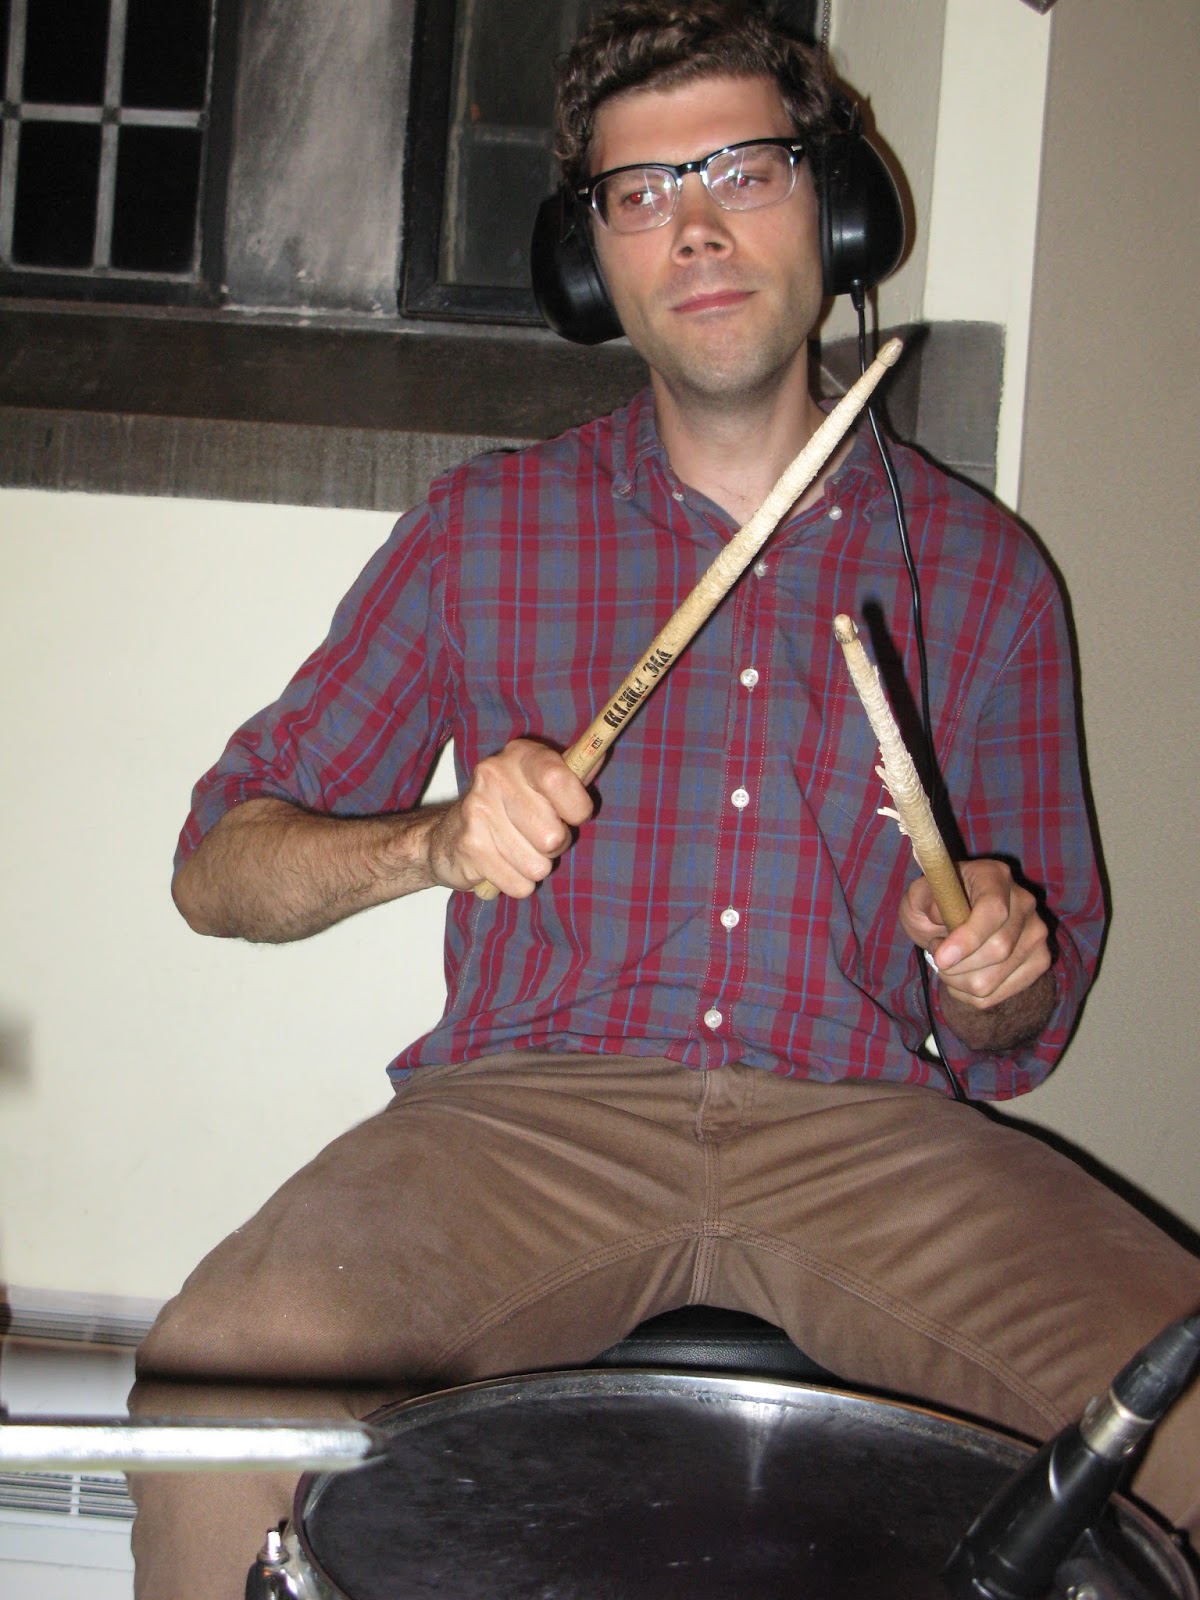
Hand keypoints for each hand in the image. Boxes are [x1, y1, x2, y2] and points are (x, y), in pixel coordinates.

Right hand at [425, 739, 592, 898]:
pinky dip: (518, 883)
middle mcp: (495, 776)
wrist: (446, 835)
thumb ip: (572, 773)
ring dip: (536, 866)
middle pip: (552, 835)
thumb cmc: (510, 808)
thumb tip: (601, 753)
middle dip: (556, 846)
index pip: (557, 778)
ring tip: (519, 850)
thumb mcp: (541, 782)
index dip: (577, 807)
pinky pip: (519, 884)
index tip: (575, 815)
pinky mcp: (469, 846)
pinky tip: (503, 864)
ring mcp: (478, 811)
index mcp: (521, 755)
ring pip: (537, 866)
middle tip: (540, 836)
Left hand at [899, 858, 1054, 1051]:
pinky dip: (968, 993)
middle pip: (998, 950)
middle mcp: (1024, 903)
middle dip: (955, 964)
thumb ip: (924, 898)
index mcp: (995, 877)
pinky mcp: (1038, 962)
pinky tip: (961, 974)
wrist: (953, 918)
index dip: (968, 939)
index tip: (940, 957)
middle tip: (937, 952)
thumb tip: (941, 916)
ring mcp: (1036, 934)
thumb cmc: (936, 903)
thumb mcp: (919, 894)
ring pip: (992, 980)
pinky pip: (996, 995)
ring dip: (957, 980)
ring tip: (949, 961)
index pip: (994, 911)